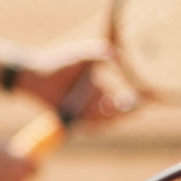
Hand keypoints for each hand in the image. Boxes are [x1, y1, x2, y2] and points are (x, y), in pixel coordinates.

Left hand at [16, 50, 134, 127]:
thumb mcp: (84, 54)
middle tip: (123, 104)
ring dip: (106, 117)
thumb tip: (119, 57)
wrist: (37, 73)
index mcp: (101, 90)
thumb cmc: (61, 62)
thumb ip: (102, 53)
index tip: (143, 99)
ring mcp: (84, 114)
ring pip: (103, 123)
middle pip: (117, 117)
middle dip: (124, 113)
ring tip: (104, 104)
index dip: (135, 103)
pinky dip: (92, 125)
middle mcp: (95, 104)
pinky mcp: (73, 119)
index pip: (123, 101)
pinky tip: (91, 116)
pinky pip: (87, 127)